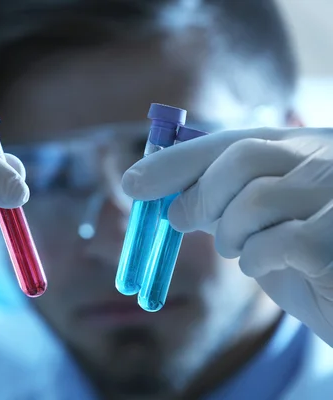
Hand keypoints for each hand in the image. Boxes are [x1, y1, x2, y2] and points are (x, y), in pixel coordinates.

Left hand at [122, 127, 332, 344]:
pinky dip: (257, 259)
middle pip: (242, 160)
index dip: (179, 160)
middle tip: (178, 220)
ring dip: (231, 234)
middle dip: (198, 195)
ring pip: (255, 200)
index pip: (235, 139)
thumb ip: (220, 198)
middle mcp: (328, 157)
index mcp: (304, 146)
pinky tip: (268, 265)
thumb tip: (157, 186)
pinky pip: (279, 242)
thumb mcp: (256, 220)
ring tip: (241, 250)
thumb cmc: (302, 259)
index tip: (134, 182)